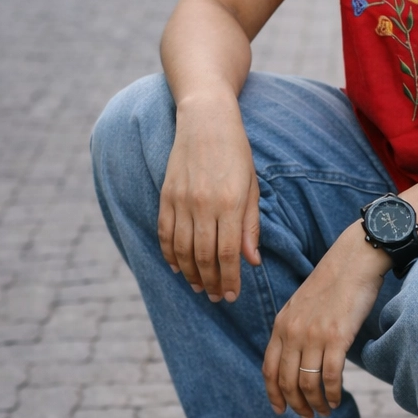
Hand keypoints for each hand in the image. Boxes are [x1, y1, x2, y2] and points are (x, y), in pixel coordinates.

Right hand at [157, 91, 260, 302]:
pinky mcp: (166, 195)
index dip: (230, 279)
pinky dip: (169, 254)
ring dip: (190, 273)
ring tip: (200, 287)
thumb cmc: (236, 152)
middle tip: (217, 298)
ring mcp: (181, 200)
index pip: (227, 253)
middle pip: (204, 256)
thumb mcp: (252, 185)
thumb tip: (252, 261)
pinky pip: (165, 232)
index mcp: (230, 202)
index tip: (233, 295)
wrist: (206, 119)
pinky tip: (177, 267)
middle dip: (211, 282)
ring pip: (182, 249)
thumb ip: (251, 225)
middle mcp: (204, 204)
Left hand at [263, 223, 390, 417]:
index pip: (269, 369)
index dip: (273, 394)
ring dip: (315, 404)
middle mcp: (292, 332)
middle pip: (287, 381)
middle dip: (296, 405)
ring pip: (307, 383)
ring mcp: (313, 335)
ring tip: (325, 411)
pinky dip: (332, 394)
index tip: (281, 410)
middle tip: (307, 417)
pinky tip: (337, 400)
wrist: (355, 260)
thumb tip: (297, 358)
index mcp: (281, 324)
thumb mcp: (303, 304)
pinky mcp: (336, 337)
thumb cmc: (334, 282)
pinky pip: (330, 376)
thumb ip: (295, 329)